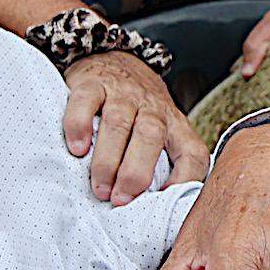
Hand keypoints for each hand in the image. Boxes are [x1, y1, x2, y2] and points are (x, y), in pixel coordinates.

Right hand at [61, 50, 204, 201]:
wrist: (113, 58)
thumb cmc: (138, 109)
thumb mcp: (161, 130)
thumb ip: (164, 162)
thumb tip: (156, 211)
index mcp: (175, 125)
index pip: (192, 153)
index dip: (185, 180)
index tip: (164, 204)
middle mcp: (152, 108)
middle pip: (151, 136)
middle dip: (135, 172)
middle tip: (120, 200)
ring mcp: (122, 93)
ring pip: (119, 123)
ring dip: (108, 160)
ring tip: (99, 188)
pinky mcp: (92, 83)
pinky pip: (86, 102)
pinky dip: (80, 126)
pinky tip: (77, 149)